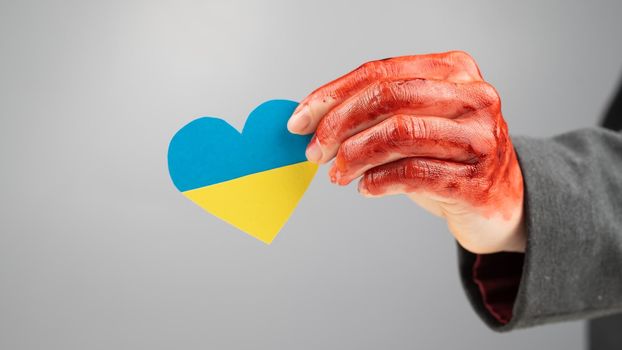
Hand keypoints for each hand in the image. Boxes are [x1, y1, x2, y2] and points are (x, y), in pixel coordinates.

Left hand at [287, 51, 524, 253]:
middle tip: (315, 151)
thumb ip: (377, 113)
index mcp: (453, 70)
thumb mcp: (418, 121)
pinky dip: (378, 182)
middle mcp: (472, 97)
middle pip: (388, 97)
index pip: (379, 72)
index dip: (331, 95)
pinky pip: (412, 174)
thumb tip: (314, 122)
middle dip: (339, 124)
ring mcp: (478, 138)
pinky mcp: (475, 180)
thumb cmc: (450, 157)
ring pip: (398, 134)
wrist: (502, 201)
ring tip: (338, 174)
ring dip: (354, 156)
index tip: (300, 119)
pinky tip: (366, 188)